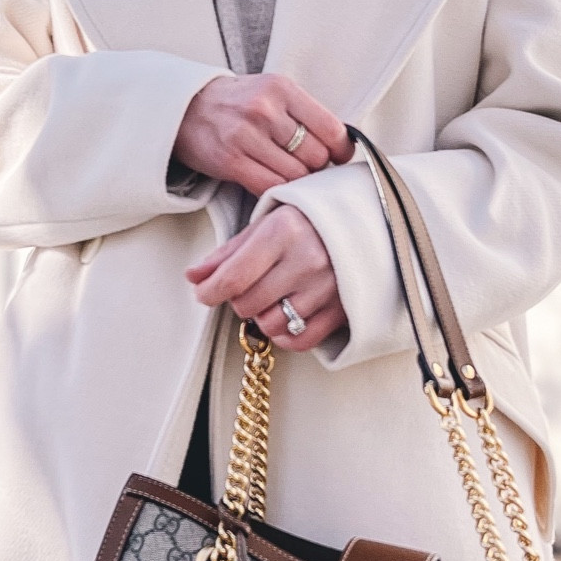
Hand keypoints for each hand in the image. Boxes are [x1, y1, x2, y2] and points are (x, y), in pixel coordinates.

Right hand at [172, 74, 351, 196]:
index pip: (331, 128)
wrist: (185, 107)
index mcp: (281, 88)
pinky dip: (278, 191)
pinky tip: (274, 185)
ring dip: (298, 181)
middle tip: (308, 167)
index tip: (339, 157)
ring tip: (289, 174)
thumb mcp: (271, 92)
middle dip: (317, 167)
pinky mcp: (230, 161)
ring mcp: (246, 136)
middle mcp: (265, 110)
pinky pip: (270, 186)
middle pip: (315, 156)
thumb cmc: (235, 102)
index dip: (341, 150)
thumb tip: (339, 145)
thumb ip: (303, 112)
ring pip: (296, 175)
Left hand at [186, 205, 345, 352]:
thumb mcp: (267, 224)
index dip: (209, 291)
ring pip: (270, 324)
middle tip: (247, 287)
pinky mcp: (342, 309)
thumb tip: (194, 276)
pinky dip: (284, 335)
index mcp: (284, 231)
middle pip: (248, 303)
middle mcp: (307, 260)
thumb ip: (230, 252)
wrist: (366, 222)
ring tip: (270, 298)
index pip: (233, 276)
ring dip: (261, 316)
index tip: (203, 293)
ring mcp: (327, 288)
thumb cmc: (310, 220)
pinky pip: (300, 340)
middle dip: (238, 299)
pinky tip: (284, 317)